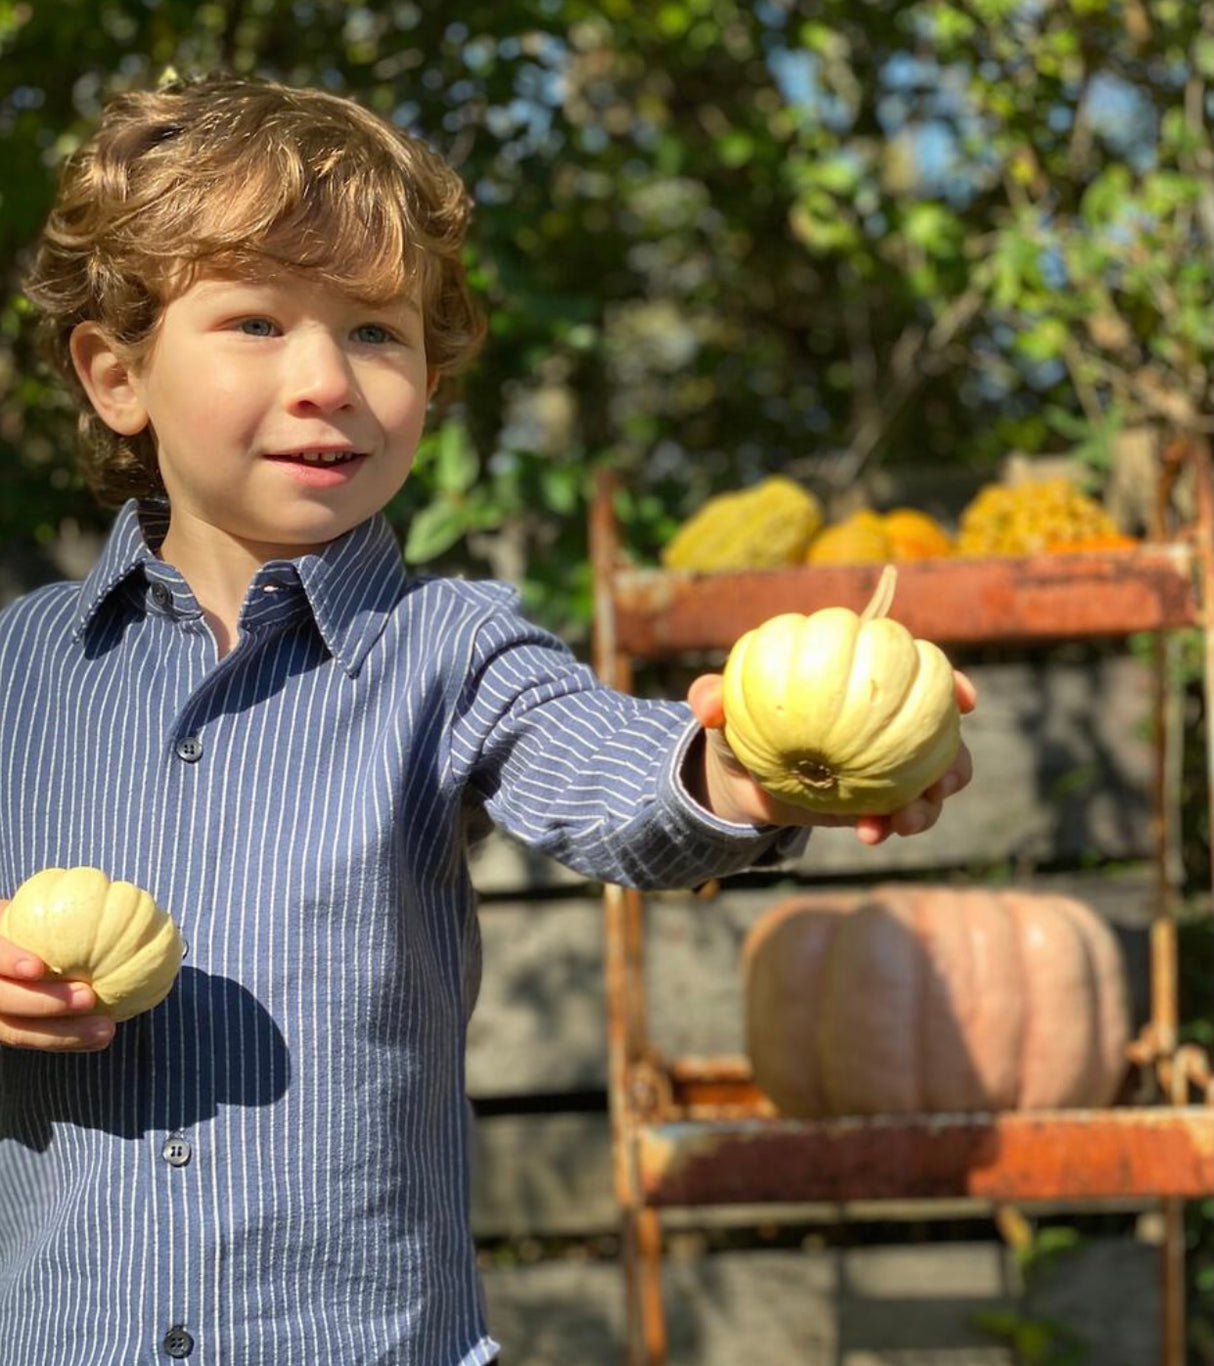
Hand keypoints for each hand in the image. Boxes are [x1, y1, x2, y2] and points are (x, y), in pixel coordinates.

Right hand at [0, 916, 113, 1050]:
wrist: (10, 951)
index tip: (38, 968)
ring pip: (17, 1032)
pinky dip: (70, 1041)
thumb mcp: (26, 911)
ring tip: (105, 1029)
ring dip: (64, 1034)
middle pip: (2, 1001)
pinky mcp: (9, 1030)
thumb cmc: (26, 923)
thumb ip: (46, 910)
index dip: (9, 962)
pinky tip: (102, 1036)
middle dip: (43, 1003)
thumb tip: (107, 894)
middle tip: (88, 997)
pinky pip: (36, 1041)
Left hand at [686, 670, 976, 845]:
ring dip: (931, 803)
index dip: (951, 683)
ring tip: (907, 818)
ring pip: (932, 783)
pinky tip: (872, 833)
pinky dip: (894, 824)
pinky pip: (900, 815)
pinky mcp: (875, 802)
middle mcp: (881, 723)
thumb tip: (706, 703)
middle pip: (942, 735)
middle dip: (957, 758)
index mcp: (860, 684)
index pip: (916, 674)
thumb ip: (712, 697)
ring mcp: (883, 766)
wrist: (737, 780)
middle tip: (944, 778)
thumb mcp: (722, 711)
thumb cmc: (737, 727)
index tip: (965, 698)